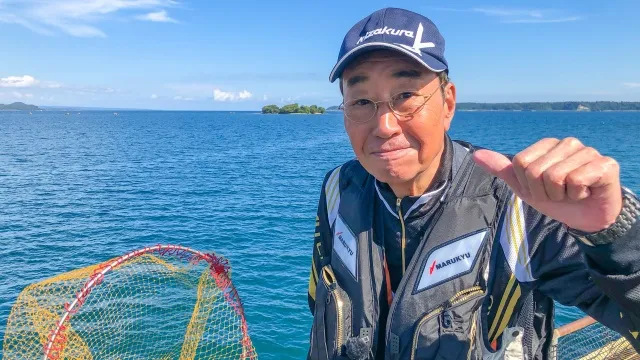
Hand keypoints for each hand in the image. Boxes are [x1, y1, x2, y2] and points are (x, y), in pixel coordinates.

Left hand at [473, 137, 622, 232]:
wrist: (587, 218)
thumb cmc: (557, 199)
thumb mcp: (524, 187)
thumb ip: (503, 169)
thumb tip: (476, 154)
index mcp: (547, 145)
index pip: (520, 164)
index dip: (528, 185)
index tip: (543, 189)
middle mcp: (567, 143)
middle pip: (535, 171)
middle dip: (544, 191)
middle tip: (560, 193)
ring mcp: (587, 151)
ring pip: (555, 176)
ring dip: (561, 194)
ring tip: (572, 192)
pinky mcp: (604, 164)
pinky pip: (576, 180)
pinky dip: (577, 194)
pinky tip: (586, 192)